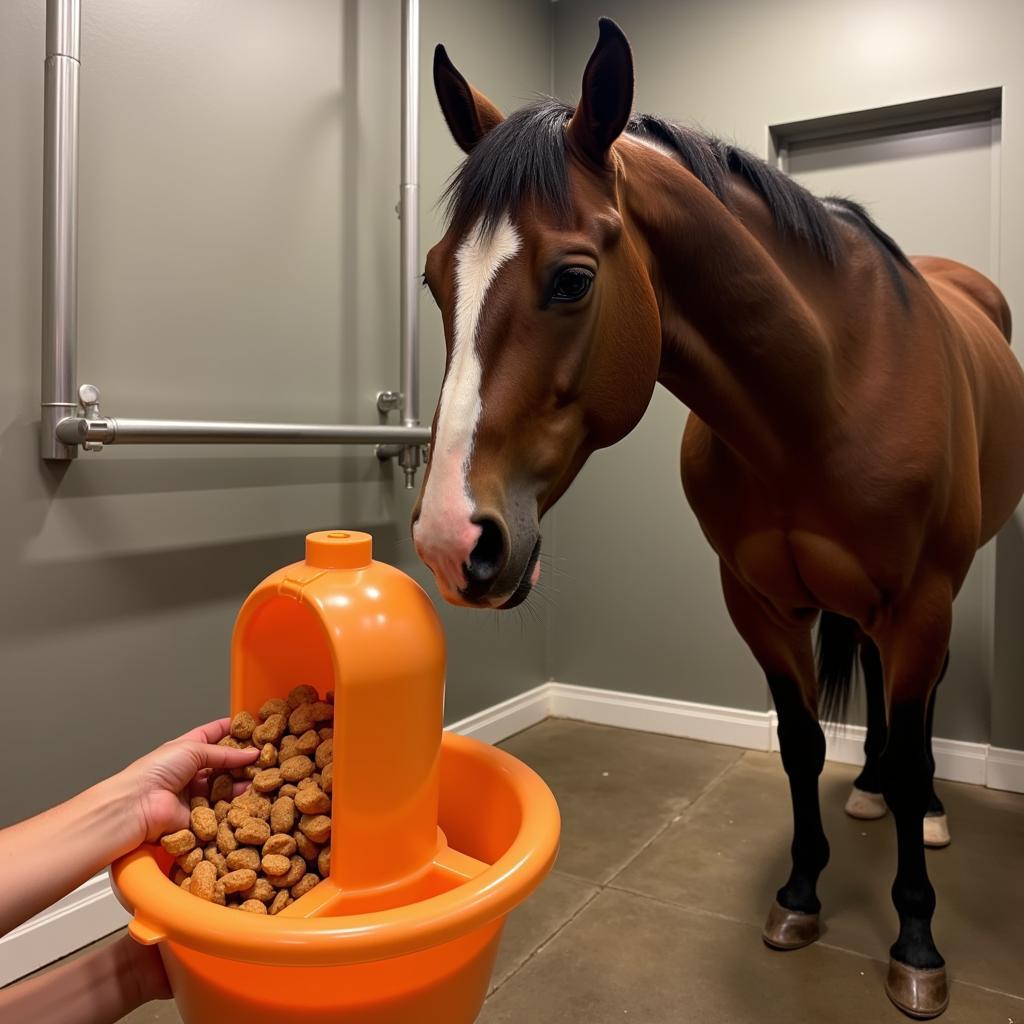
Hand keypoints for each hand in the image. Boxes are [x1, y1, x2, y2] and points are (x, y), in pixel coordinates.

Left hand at [119, 719, 258, 844]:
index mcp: (187, 749)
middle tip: (268, 754)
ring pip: (227, 786)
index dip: (234, 729)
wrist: (137, 807)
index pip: (215, 734)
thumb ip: (224, 753)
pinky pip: (224, 809)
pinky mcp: (201, 817)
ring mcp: (197, 794)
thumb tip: (252, 753)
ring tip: (265, 775)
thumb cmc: (156, 771)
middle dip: (244, 759)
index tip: (256, 726)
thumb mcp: (192, 749)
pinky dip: (238, 804)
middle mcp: (193, 771)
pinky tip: (254, 796)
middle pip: (225, 762)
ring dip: (244, 781)